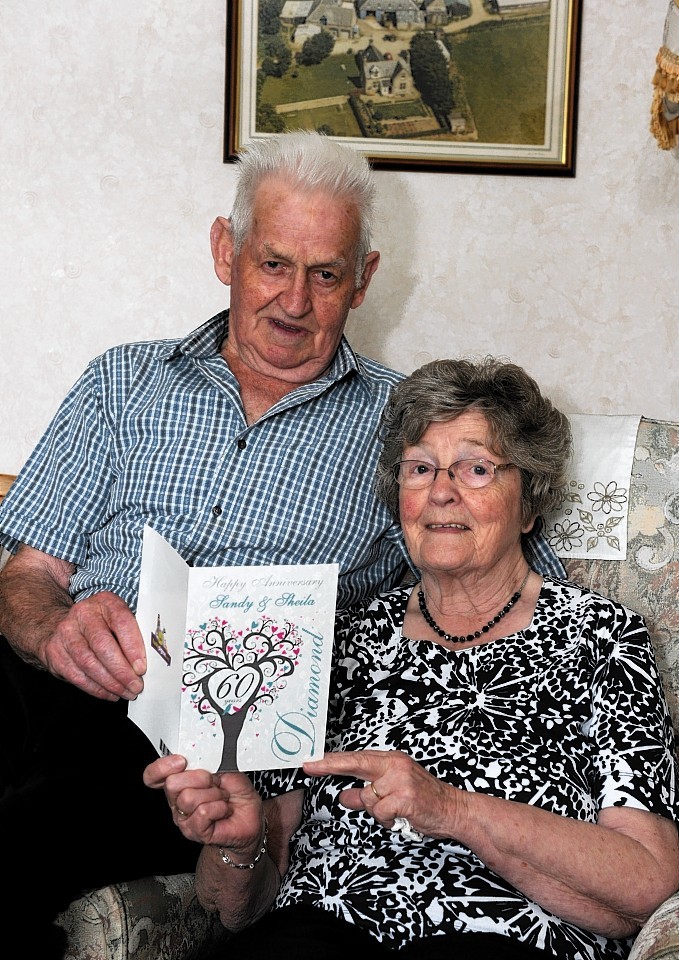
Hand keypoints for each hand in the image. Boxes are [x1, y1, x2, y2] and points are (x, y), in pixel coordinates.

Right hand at [41, 591, 145, 700]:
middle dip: (122, 671)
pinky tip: (110, 693)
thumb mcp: (118, 619)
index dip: (133, 647)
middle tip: (136, 686)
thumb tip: (150, 660)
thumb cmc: (101, 624)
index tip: (142, 668)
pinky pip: (76, 675)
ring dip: (110, 683)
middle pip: (103, 645)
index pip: (121, 622)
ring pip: (89, 663)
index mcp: (105, 602)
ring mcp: (66, 633)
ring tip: (126, 692)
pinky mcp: (55, 652)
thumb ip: (133, 635)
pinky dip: (96, 689)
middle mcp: (83, 614)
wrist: (65, 625)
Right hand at [143, 754, 264, 851]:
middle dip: (200, 778)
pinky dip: (219, 807)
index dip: (162, 767)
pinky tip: (224, 808)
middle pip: (172, 784)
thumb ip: (209, 759)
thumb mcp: (225, 767)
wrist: (249, 817)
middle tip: (215, 782)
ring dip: (214, 794)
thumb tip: (200, 752)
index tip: (181, 761)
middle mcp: (178, 800)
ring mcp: (185, 818)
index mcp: (181, 781)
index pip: (154, 775)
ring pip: (188, 798)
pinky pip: (202, 813)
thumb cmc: (236, 792)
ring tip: (223, 797)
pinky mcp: (196, 831)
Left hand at [304, 749, 457, 840]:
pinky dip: (388, 821)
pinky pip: (380, 812)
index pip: (356, 758)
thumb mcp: (394, 793)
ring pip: (367, 798)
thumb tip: (343, 795)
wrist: (455, 810)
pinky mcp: (404, 797)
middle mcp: (395, 765)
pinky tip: (402, 819)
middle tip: (309, 766)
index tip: (312, 761)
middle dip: (330, 765)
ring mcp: (400, 780)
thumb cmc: (427, 801)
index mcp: (392, 761)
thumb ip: (366, 794)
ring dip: (378, 812)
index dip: (332, 760)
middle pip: (355, 764)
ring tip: (397, 813)